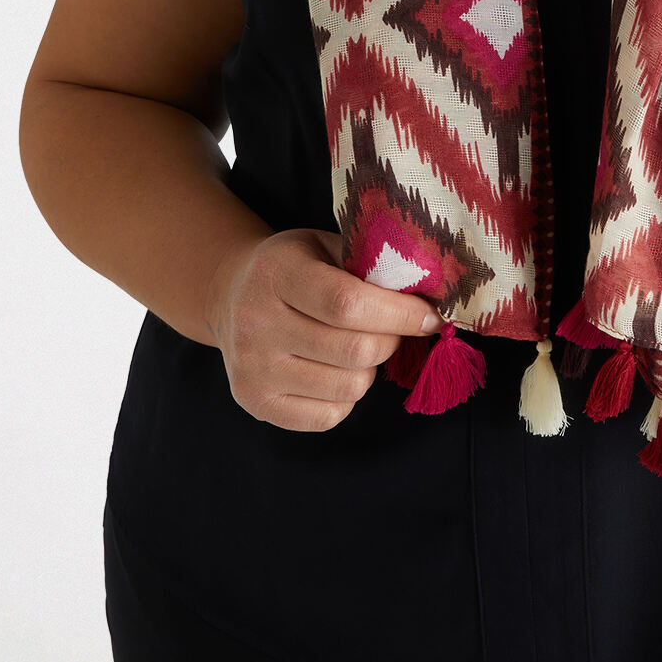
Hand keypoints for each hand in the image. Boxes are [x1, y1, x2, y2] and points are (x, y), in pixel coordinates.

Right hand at [204, 227, 445, 431]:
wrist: (231, 293)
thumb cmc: (296, 266)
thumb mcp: (326, 245)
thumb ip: (370, 265)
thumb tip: (429, 294)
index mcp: (277, 273)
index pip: (348, 303)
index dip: (400, 313)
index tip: (430, 316)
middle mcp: (256, 322)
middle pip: (354, 350)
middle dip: (392, 340)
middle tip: (395, 328)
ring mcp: (252, 367)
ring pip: (348, 387)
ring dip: (370, 369)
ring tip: (359, 346)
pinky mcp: (254, 402)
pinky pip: (328, 416)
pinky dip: (348, 397)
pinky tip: (337, 370)